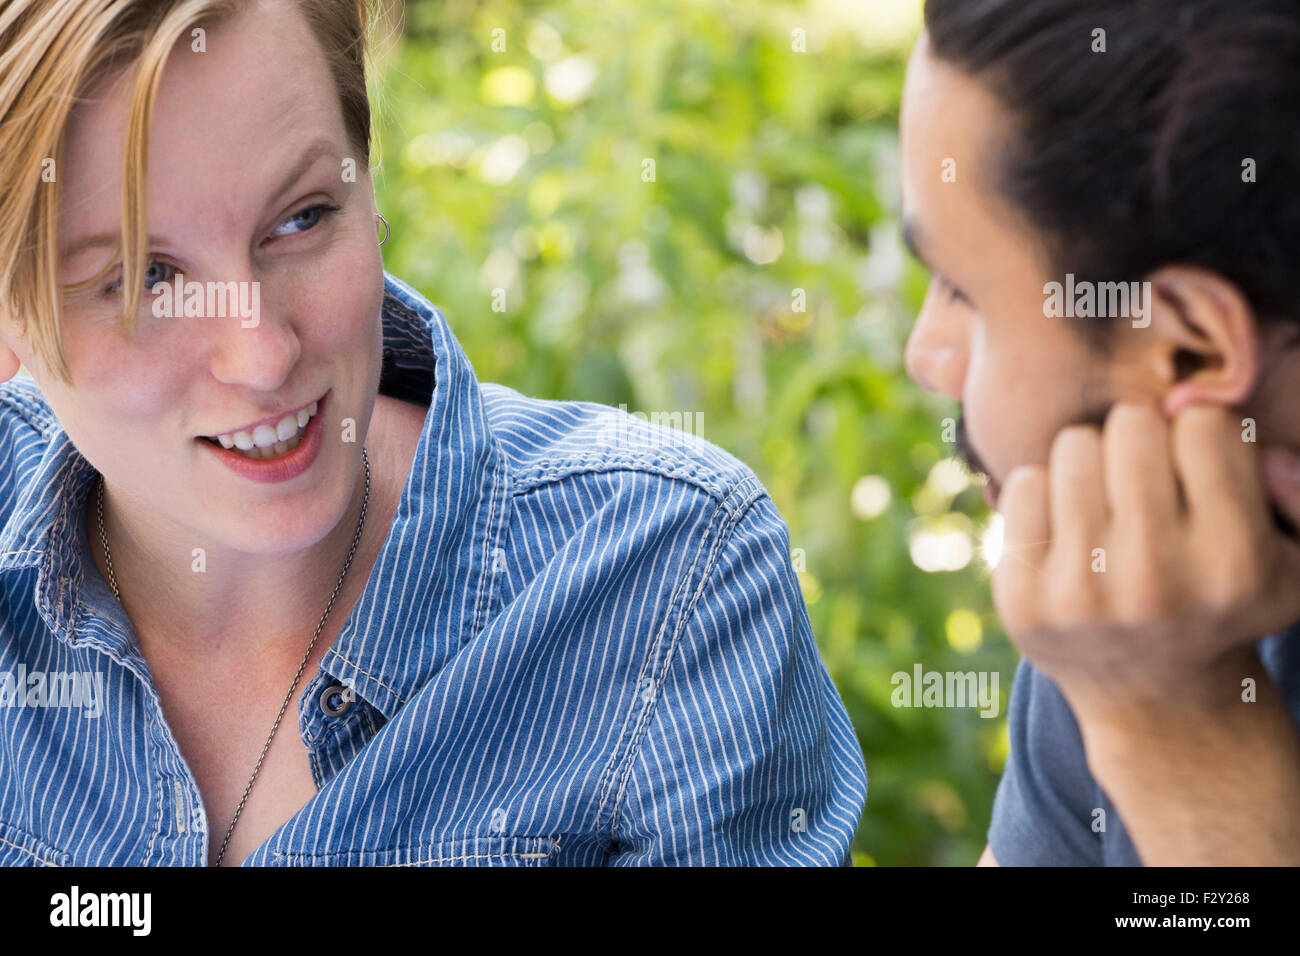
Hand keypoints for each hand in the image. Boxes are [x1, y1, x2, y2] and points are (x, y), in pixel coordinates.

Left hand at [991, 402, 1299, 722]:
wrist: (1156, 700)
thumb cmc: (1226, 606)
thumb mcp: (1297, 562)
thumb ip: (1294, 488)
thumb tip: (1220, 422)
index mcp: (1232, 565)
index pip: (1203, 425)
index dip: (1203, 439)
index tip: (1199, 475)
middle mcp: (1153, 580)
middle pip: (1132, 425)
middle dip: (1143, 442)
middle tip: (1147, 485)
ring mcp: (1079, 591)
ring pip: (1073, 445)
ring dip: (1092, 463)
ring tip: (1109, 506)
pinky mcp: (1022, 597)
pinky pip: (1022, 483)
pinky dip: (1045, 493)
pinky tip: (1069, 531)